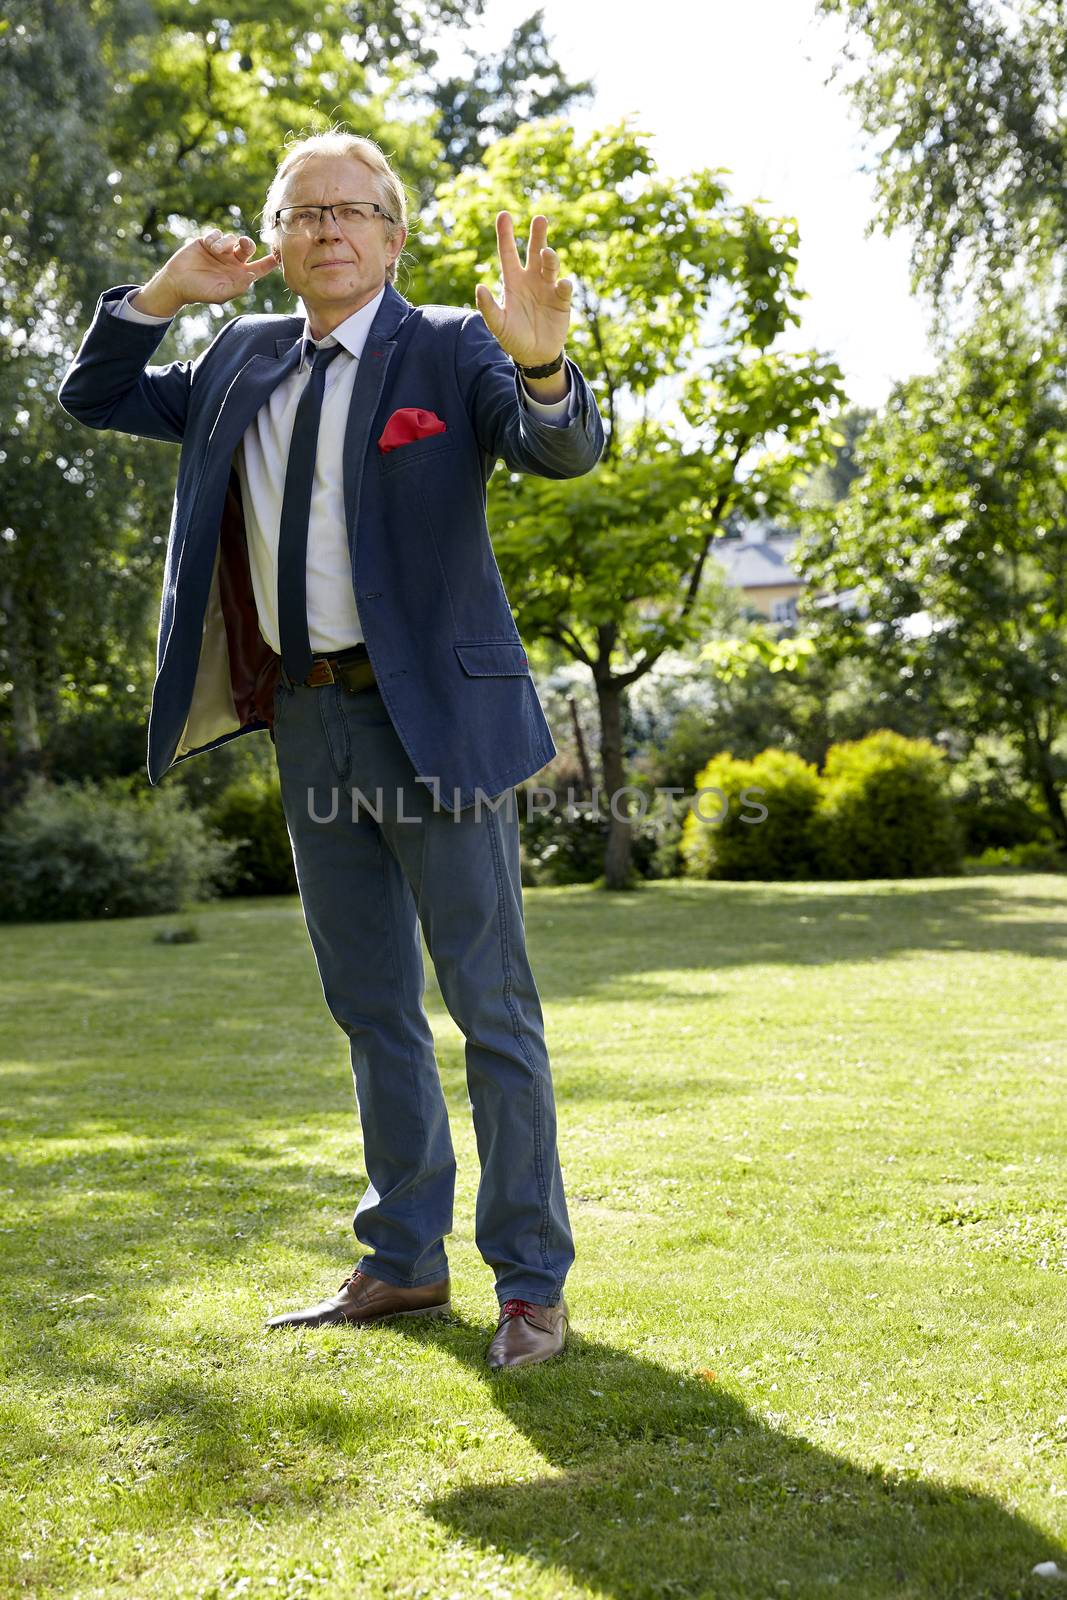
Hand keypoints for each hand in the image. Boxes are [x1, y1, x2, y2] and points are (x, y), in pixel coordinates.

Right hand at [148, 228, 279, 311]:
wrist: (176, 282)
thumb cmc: (200, 292)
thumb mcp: (221, 293)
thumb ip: (239, 285)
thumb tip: (253, 273)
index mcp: (240, 274)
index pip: (260, 267)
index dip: (271, 262)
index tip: (280, 255)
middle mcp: (233, 261)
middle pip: (248, 247)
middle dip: (248, 243)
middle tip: (243, 244)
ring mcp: (221, 251)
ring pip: (232, 238)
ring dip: (225, 242)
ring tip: (215, 251)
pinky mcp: (207, 241)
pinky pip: (217, 233)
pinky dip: (214, 238)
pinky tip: (207, 246)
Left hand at [475, 212, 571, 366]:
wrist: (535, 355)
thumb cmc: (513, 337)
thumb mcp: (498, 324)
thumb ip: (488, 307)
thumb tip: (479, 287)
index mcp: (513, 281)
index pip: (508, 253)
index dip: (505, 235)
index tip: (504, 215)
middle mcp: (531, 279)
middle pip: (534, 251)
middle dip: (537, 235)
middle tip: (539, 218)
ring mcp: (548, 288)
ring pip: (550, 265)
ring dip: (549, 257)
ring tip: (546, 253)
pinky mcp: (562, 300)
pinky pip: (564, 289)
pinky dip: (563, 285)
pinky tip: (561, 284)